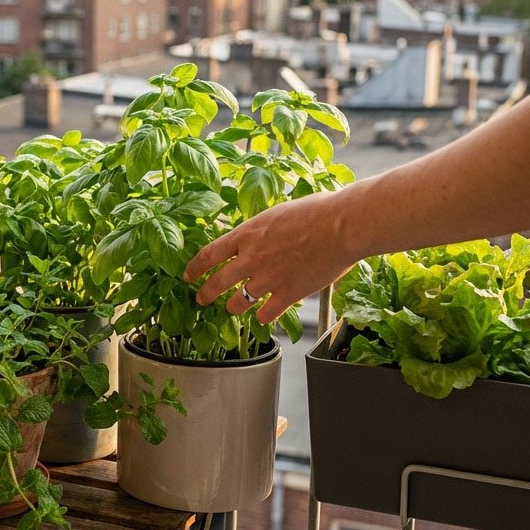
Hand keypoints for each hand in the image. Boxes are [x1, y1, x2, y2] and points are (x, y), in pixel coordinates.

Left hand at [183, 191, 359, 323]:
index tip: (188, 275)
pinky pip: (265, 315)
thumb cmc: (317, 212)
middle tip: (201, 300)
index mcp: (246, 234)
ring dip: (232, 308)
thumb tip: (256, 236)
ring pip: (237, 303)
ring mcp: (268, 278)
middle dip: (205, 294)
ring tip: (232, 309)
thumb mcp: (277, 213)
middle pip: (216, 283)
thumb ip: (261, 230)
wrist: (341, 226)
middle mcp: (251, 258)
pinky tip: (263, 316)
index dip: (195, 268)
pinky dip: (261, 317)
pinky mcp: (287, 294)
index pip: (208, 255)